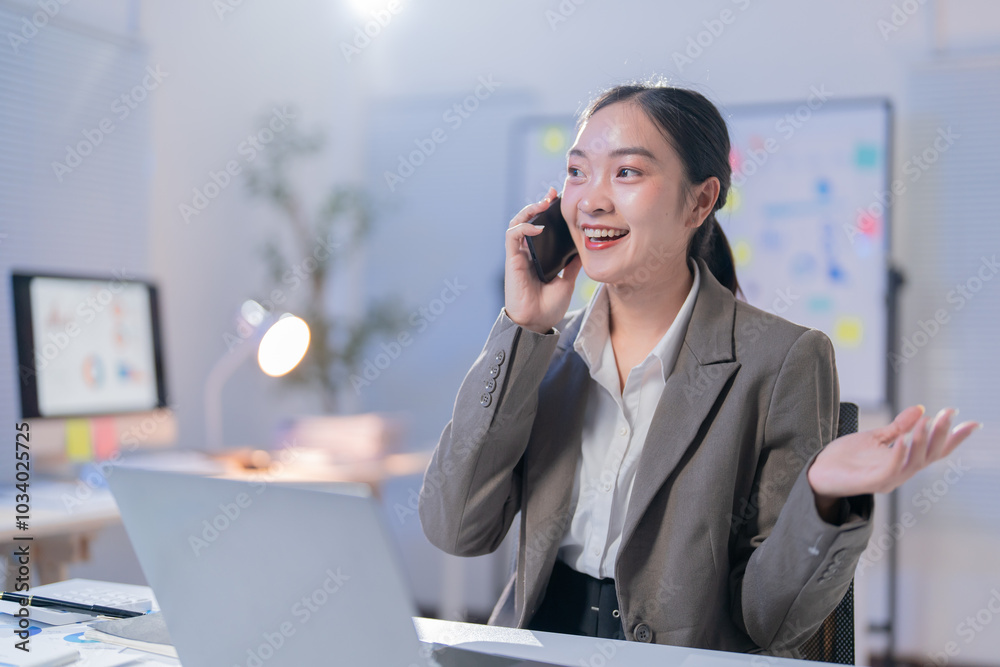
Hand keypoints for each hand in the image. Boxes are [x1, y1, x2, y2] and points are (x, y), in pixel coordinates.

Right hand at [504, 187, 582, 333]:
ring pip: (517, 223)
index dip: (547, 211)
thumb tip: (585, 250)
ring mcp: (519, 255)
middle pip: (528, 220)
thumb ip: (572, 266)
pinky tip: (537, 226)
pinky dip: (523, 227)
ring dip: (529, 210)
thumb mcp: (567, 282)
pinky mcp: (512, 260)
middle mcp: (527, 253)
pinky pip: (512, 236)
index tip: (559, 199)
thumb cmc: (548, 307)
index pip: (540, 227)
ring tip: (544, 204)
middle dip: (538, 204)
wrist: (537, 323)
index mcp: (539, 256)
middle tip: (553, 195)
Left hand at [808, 405, 982, 508]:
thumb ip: (897, 427)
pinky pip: (890, 469)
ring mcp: (888, 479)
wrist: (817, 472)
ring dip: (922, 441)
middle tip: (949, 413)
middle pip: (930, 455)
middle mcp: (901, 473)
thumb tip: (920, 409)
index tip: (972, 423)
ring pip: (914, 462)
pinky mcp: (871, 482)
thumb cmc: (845, 458)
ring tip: (927, 421)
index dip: (953, 438)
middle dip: (941, 434)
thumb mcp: (874, 437)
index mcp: (903, 462)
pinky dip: (899, 455)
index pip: (934, 451)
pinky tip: (902, 440)